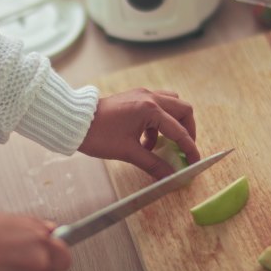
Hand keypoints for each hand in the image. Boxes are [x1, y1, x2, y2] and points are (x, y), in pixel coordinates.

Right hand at [0, 213, 70, 270]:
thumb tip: (50, 229)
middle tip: (8, 259)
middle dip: (29, 266)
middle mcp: (36, 264)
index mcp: (38, 242)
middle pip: (41, 270)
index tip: (50, 255)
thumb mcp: (6, 220)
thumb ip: (33, 226)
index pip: (63, 256)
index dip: (56, 256)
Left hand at [79, 88, 199, 178]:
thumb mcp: (128, 152)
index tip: (195, 162)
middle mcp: (150, 97)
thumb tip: (170, 176)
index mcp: (150, 109)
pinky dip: (159, 122)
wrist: (75, 122)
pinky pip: (157, 106)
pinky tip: (147, 141)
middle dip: (187, 131)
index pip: (179, 131)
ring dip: (174, 123)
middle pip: (183, 110)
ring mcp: (142, 94)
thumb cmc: (98, 135)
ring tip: (165, 144)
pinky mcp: (135, 97)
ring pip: (172, 104)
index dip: (190, 149)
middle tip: (184, 149)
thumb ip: (153, 164)